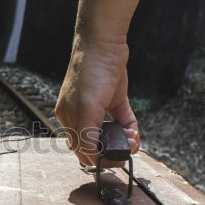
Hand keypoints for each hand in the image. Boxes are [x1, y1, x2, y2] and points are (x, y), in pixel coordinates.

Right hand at [54, 39, 139, 166]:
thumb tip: (91, 158)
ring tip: (133, 139)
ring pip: (111, 133)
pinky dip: (130, 129)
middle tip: (127, 151)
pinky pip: (123, 120)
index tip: (115, 161)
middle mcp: (81, 114)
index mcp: (69, 118)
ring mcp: (99, 106)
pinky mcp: (114, 99)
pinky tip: (136, 133)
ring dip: (124, 140)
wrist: (103, 42)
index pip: (80, 148)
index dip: (98, 158)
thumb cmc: (90, 71)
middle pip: (97, 142)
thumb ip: (87, 135)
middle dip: (113, 149)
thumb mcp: (86, 109)